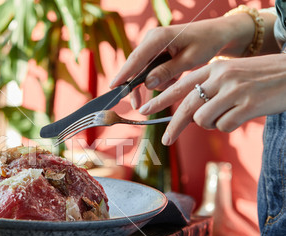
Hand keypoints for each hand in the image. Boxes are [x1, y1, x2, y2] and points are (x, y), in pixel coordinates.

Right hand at [110, 15, 255, 108]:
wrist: (215, 35)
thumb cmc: (205, 43)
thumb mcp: (189, 59)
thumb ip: (167, 71)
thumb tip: (147, 83)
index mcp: (159, 37)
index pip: (137, 58)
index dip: (125, 73)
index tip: (114, 86)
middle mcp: (151, 40)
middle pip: (135, 67)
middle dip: (137, 86)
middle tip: (137, 105)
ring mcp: (152, 46)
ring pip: (144, 72)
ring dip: (157, 83)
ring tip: (175, 81)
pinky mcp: (156, 53)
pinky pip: (152, 71)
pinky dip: (162, 79)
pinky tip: (175, 77)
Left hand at [138, 54, 285, 144]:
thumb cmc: (262, 77)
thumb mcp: (233, 74)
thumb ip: (211, 88)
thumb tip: (191, 114)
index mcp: (215, 67)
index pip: (181, 85)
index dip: (161, 100)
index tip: (145, 110)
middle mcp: (222, 76)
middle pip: (187, 106)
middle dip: (174, 126)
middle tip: (166, 139)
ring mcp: (234, 90)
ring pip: (203, 119)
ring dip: (211, 124)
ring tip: (228, 115)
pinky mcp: (248, 104)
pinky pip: (224, 126)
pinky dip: (229, 126)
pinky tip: (242, 116)